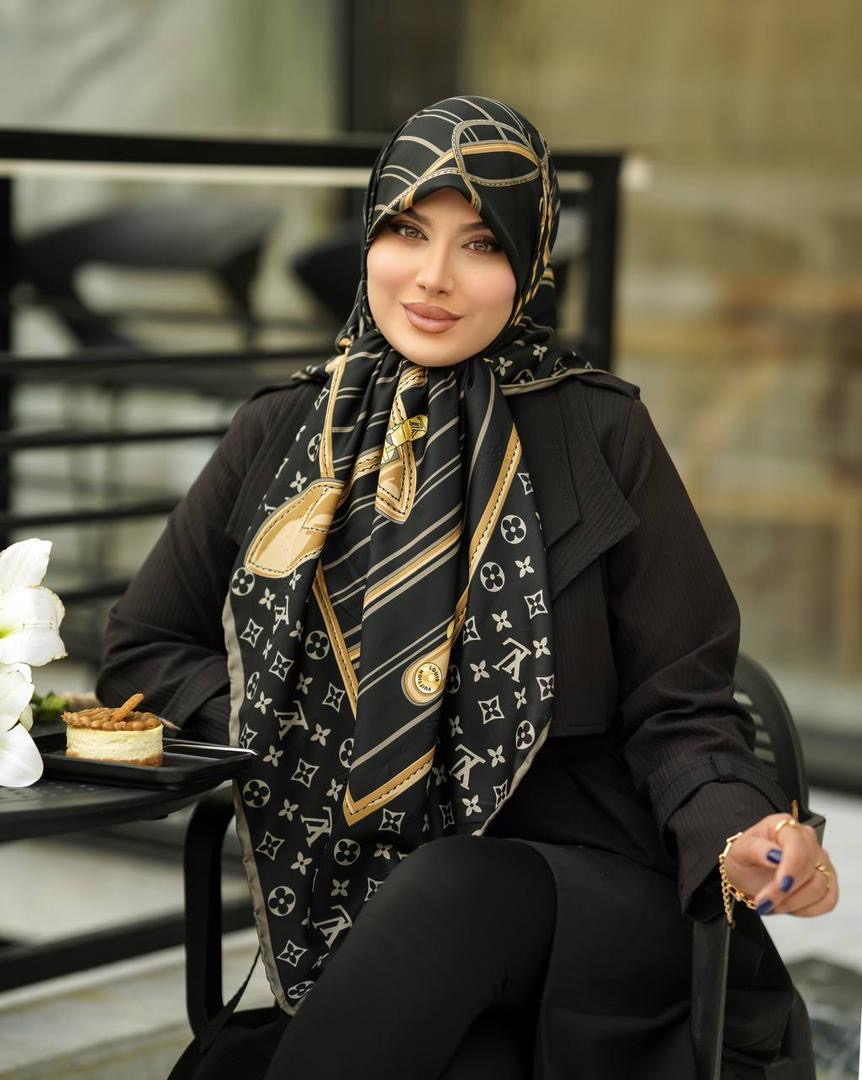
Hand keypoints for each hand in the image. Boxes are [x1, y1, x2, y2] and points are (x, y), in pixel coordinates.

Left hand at [723, 813, 838, 916]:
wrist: (747, 874)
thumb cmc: (744, 859)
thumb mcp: (740, 852)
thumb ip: (756, 849)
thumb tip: (774, 855)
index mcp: (785, 826)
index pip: (798, 846)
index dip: (792, 868)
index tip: (780, 886)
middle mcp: (807, 840)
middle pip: (809, 869)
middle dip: (785, 892)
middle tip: (763, 901)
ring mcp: (821, 861)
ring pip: (819, 888)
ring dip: (792, 903)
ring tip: (770, 903)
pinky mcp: (828, 882)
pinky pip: (827, 901)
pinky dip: (806, 910)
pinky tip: (787, 905)